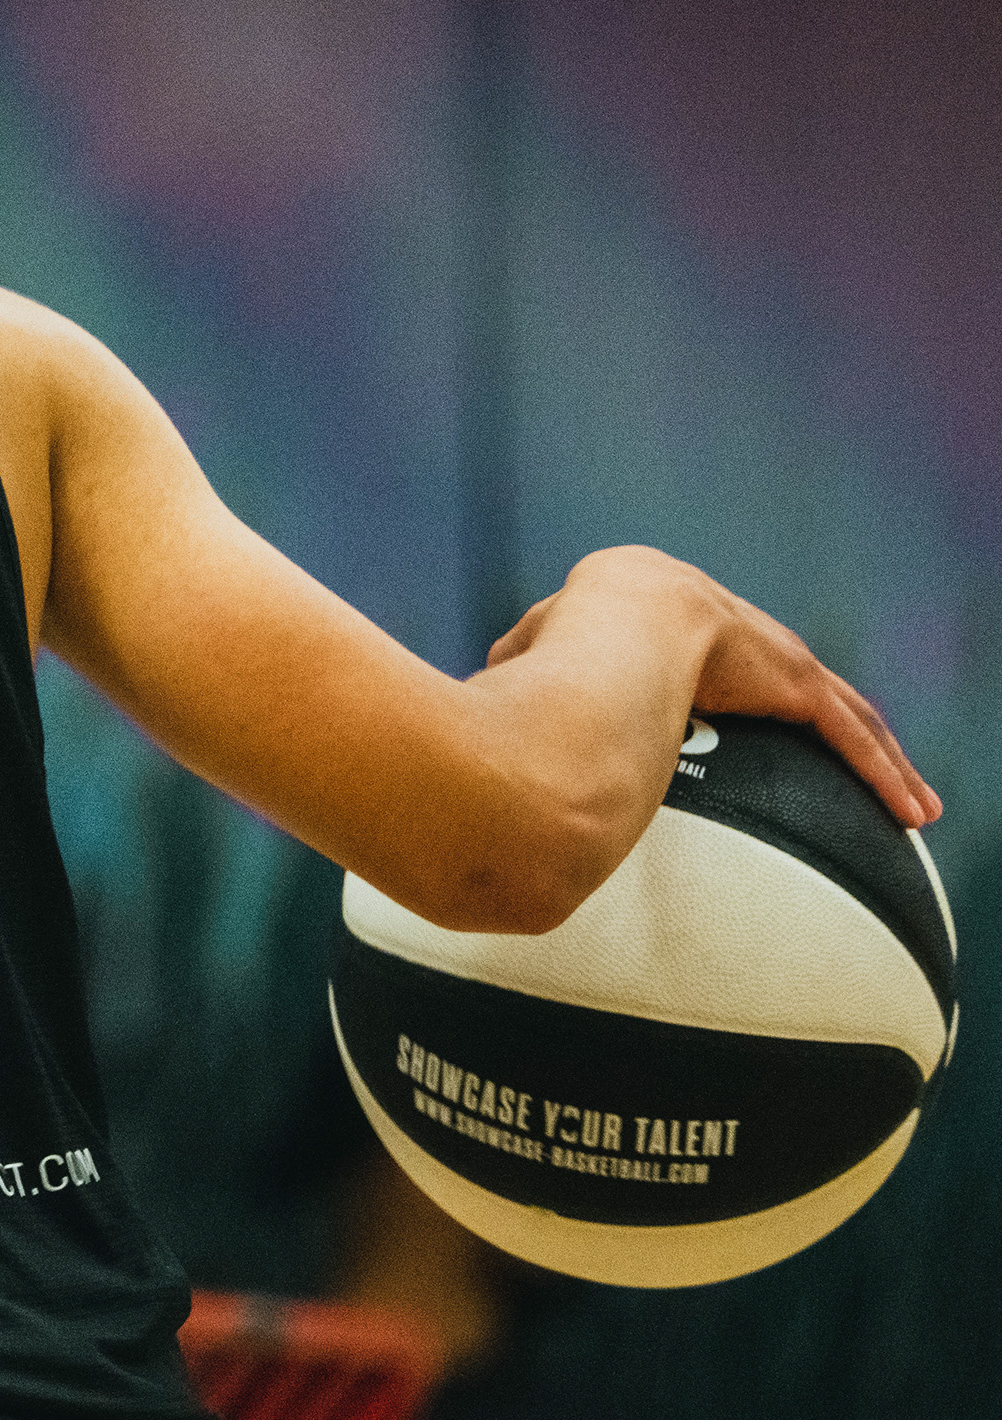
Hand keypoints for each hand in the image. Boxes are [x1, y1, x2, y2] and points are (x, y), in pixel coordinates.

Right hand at [493, 547, 939, 830]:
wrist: (596, 636)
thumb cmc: (555, 650)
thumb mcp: (533, 653)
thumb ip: (533, 664)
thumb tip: (506, 683)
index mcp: (665, 610)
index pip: (721, 654)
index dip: (747, 684)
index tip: (757, 717)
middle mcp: (727, 621)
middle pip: (796, 683)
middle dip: (834, 720)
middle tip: (863, 768)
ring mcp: (767, 648)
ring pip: (841, 710)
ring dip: (880, 757)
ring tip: (912, 803)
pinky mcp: (791, 676)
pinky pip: (846, 733)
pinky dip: (880, 770)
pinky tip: (909, 808)